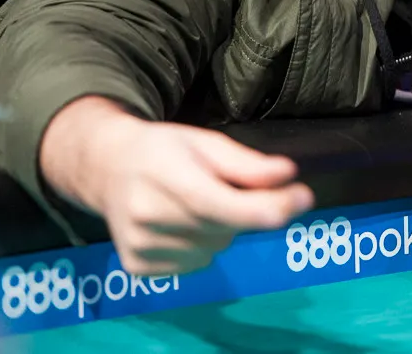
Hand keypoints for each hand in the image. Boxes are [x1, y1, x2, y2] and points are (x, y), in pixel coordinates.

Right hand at [41, 97, 314, 275]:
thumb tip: (288, 175)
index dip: (267, 207)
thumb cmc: (164, 150)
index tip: (304, 196)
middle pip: (226, 228)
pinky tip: (182, 223)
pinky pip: (196, 264)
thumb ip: (246, 164)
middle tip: (225, 186)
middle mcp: (148, 216)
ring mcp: (141, 247)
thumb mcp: (205, 142)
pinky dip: (201, 246)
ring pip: (215, 249)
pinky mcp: (138, 268)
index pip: (223, 204)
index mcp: (165, 175)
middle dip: (243, 209)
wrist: (107, 168)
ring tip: (197, 203)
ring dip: (221, 229)